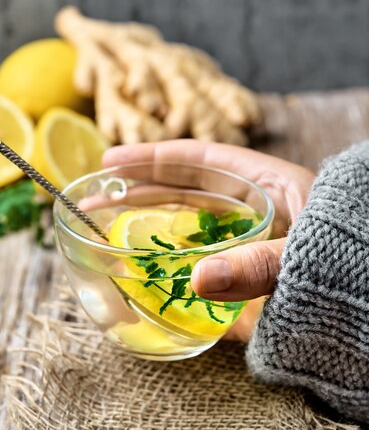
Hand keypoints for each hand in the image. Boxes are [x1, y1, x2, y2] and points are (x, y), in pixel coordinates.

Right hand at [103, 140, 314, 340]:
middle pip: (183, 190)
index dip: (152, 157)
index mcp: (265, 184)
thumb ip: (259, 265)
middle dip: (137, 191)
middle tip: (94, 198)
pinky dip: (170, 268)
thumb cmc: (348, 254)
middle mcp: (248, 207)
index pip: (198, 160)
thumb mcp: (307, 252)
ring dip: (146, 225)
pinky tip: (144, 274)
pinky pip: (198, 265)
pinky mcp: (242, 275)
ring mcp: (242, 240)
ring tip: (107, 227)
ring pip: (185, 225)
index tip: (111, 161)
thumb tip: (197, 280)